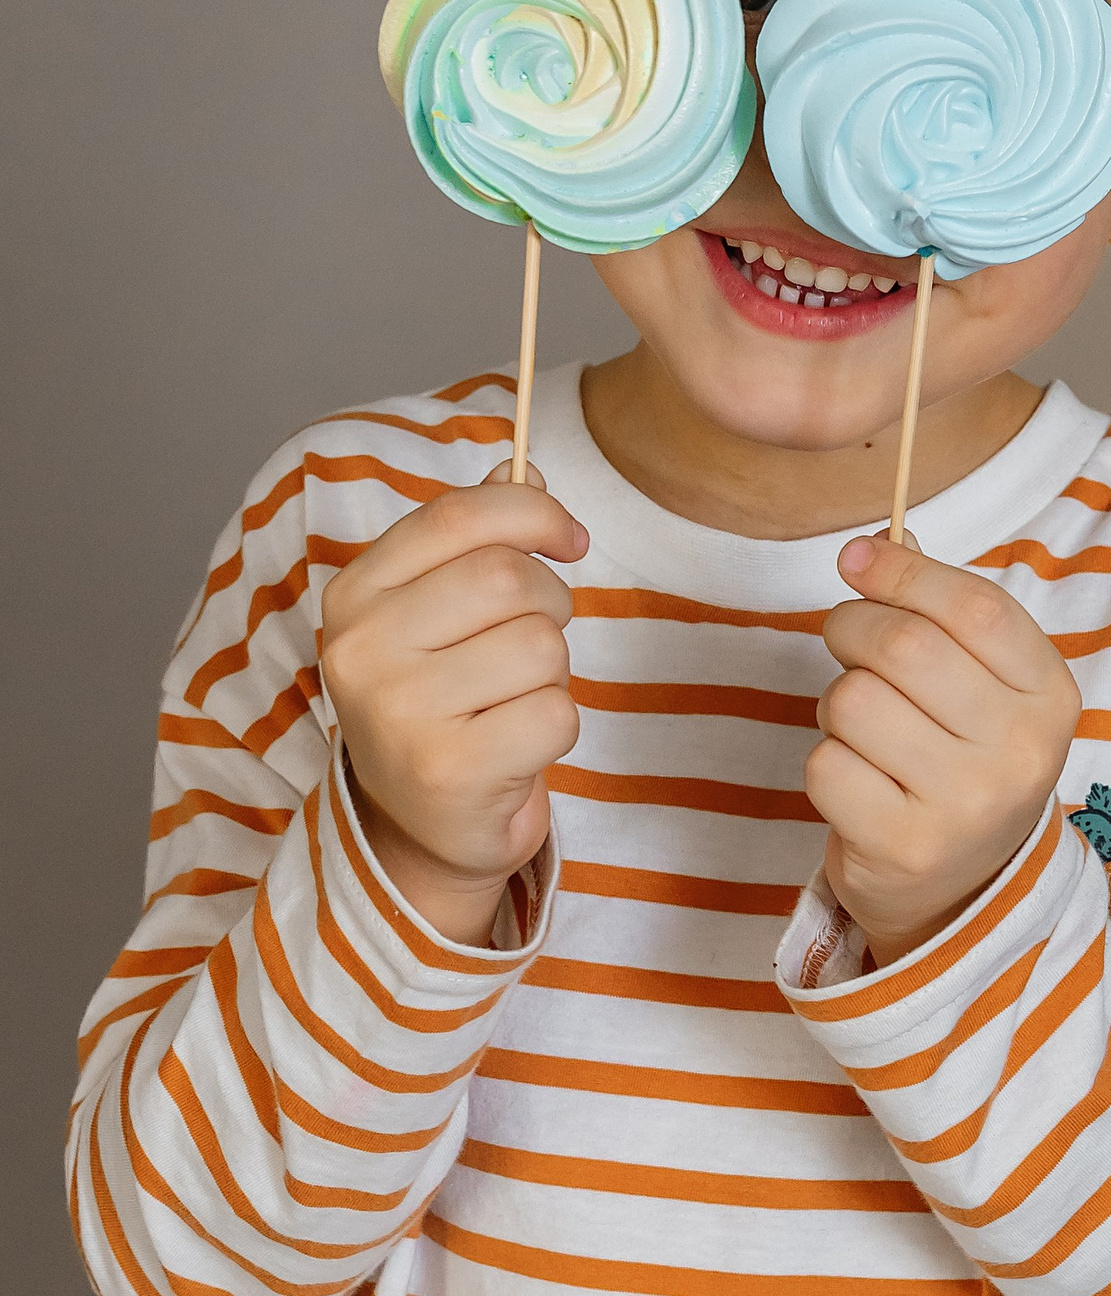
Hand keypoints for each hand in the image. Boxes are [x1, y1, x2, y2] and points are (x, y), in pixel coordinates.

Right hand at [317, 467, 584, 944]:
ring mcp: (399, 714)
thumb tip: (526, 467)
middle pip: (507, 578)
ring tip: (514, 699)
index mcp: (354, 594)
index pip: (456, 517)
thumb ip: (475, 541)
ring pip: (540, 646)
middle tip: (535, 640)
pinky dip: (557, 727)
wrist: (419, 828)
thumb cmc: (442, 704)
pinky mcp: (449, 771)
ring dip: (553, 671)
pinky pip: (555, 713)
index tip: (570, 537)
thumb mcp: (438, 614)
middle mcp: (362, 650)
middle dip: (549, 604)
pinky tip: (516, 745)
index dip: (532, 512)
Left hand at [809, 534, 1080, 962]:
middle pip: (907, 645)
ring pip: (855, 700)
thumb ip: (940, 613)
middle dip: (853, 626)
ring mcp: (967, 805)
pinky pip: (827, 764)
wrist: (964, 889)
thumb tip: (873, 546)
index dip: (904, 571)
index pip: (976, 607)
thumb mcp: (984, 687)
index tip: (857, 560)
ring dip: (838, 703)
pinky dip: (826, 762)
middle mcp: (1021, 752)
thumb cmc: (964, 761)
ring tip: (865, 729)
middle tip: (846, 641)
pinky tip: (858, 781)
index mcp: (1050, 697)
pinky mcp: (906, 846)